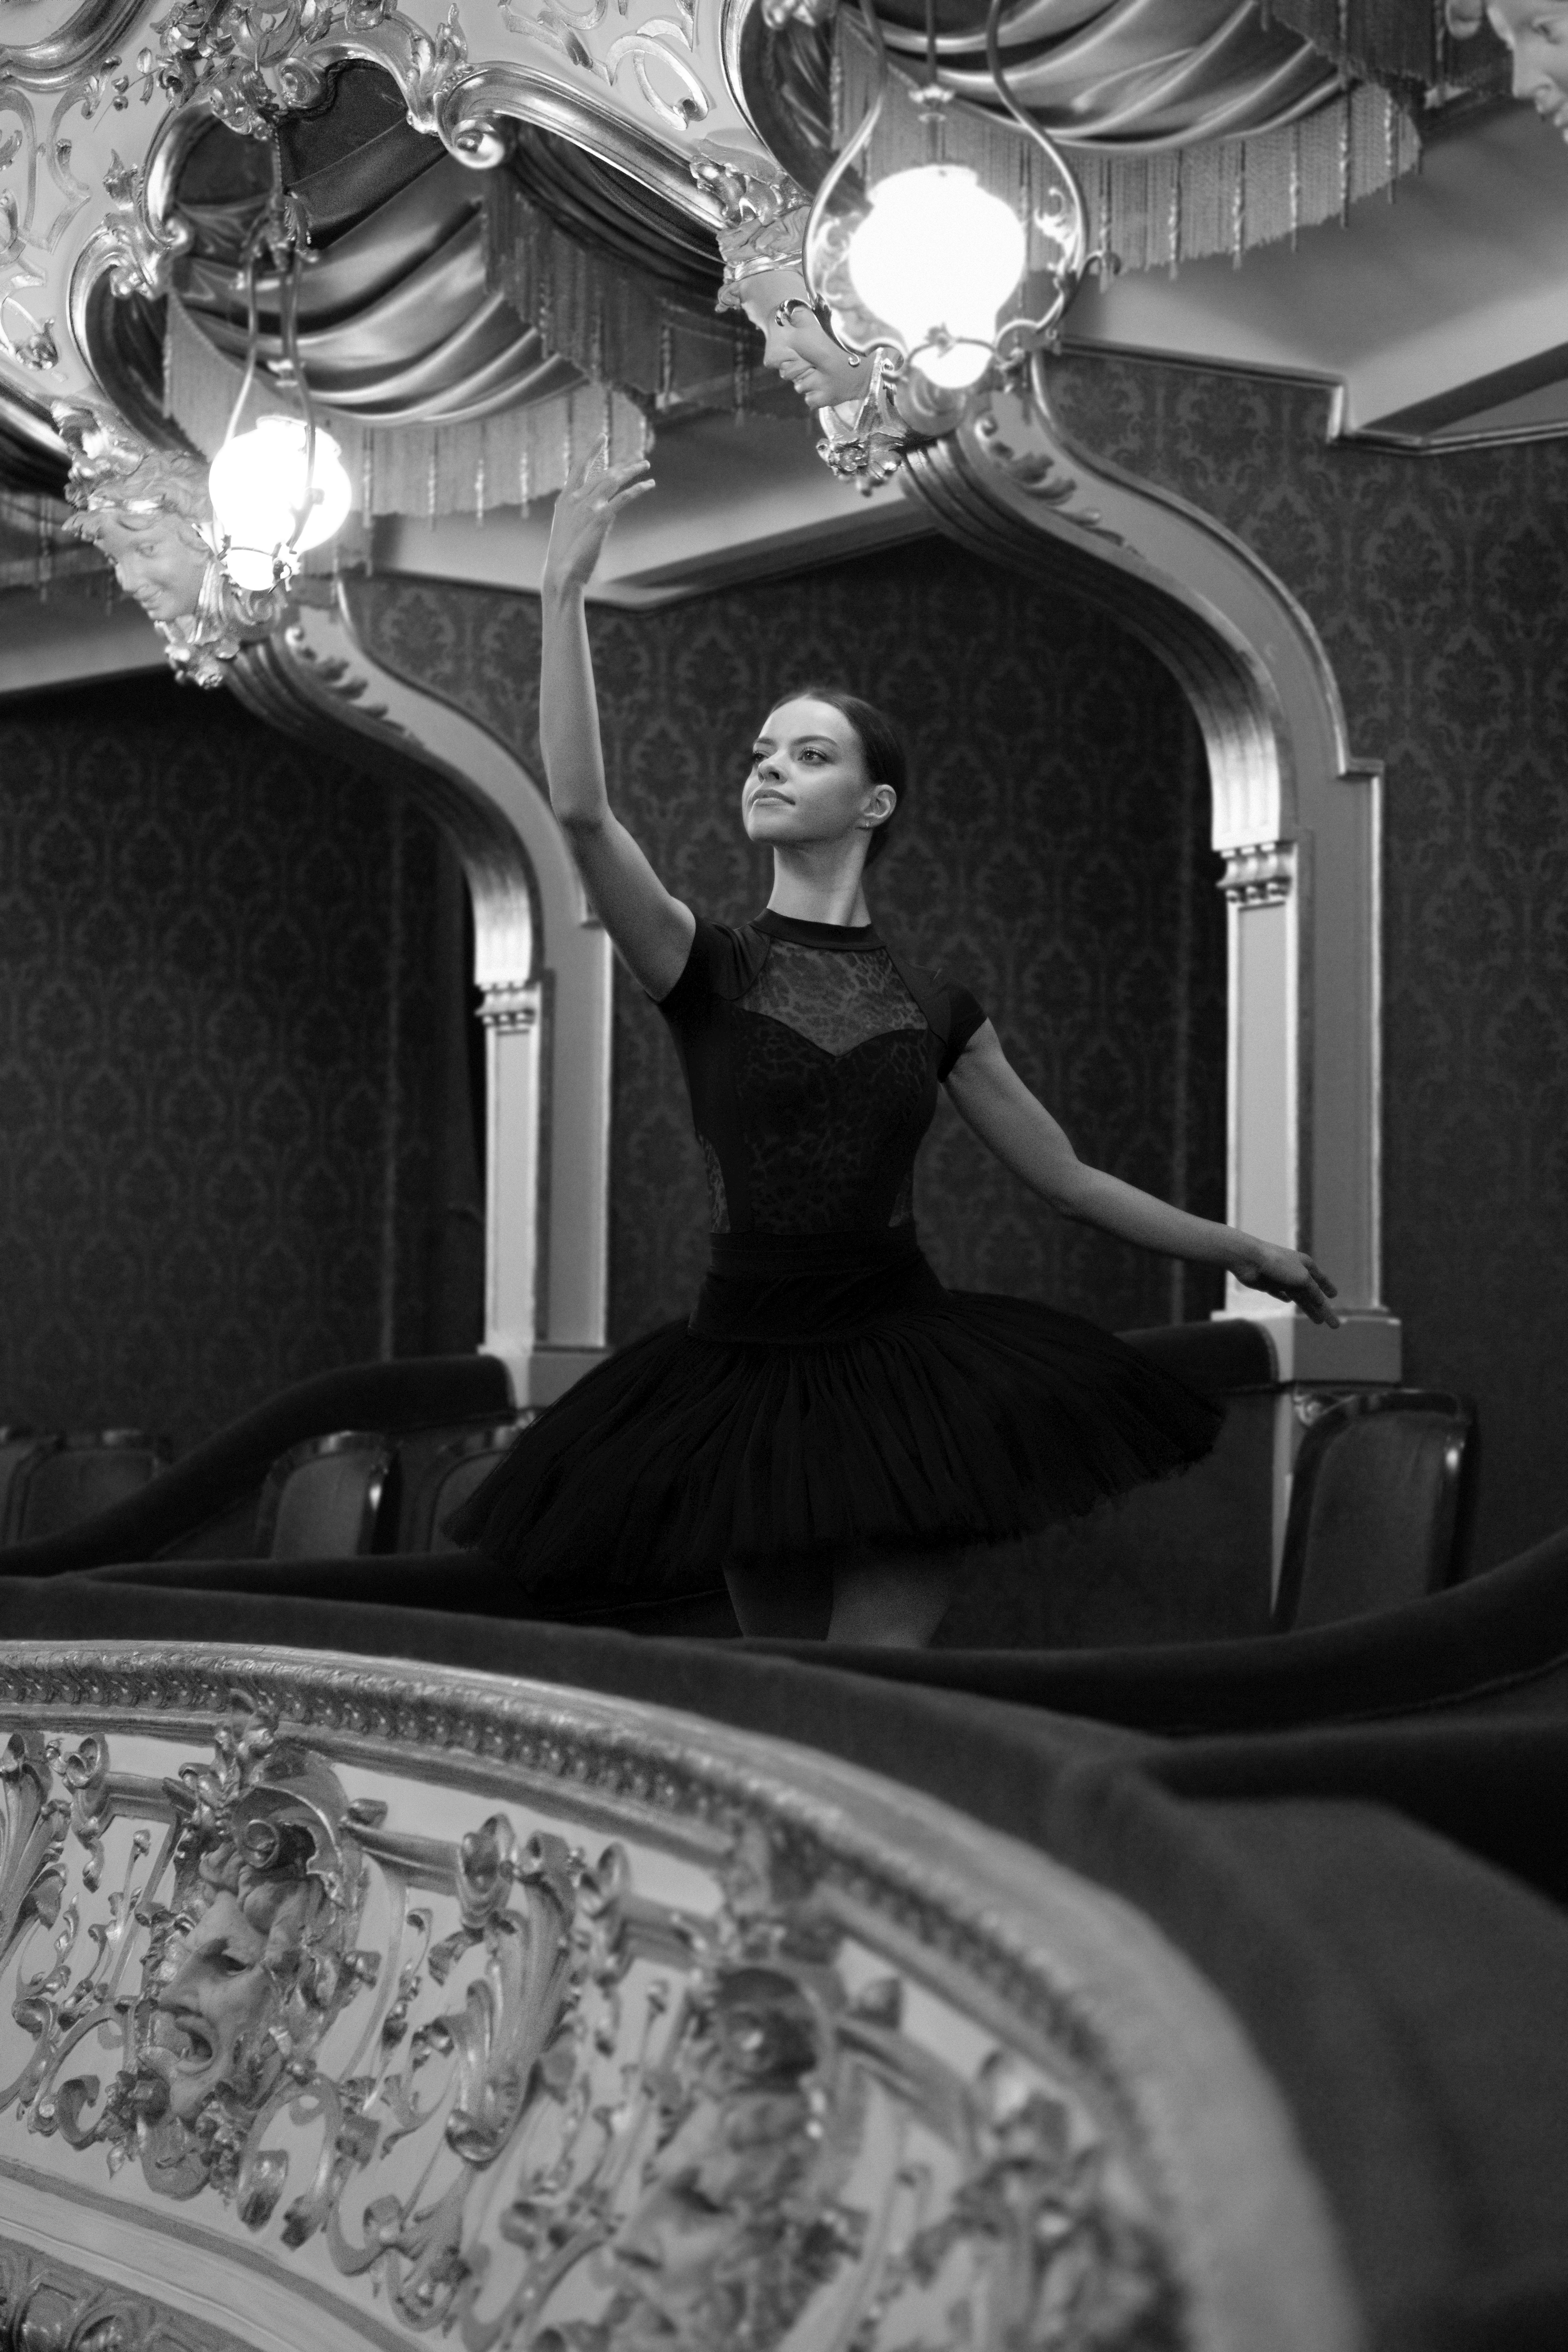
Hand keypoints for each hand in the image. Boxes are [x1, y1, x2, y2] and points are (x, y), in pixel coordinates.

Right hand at [542, 448, 653, 595]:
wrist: (561, 571)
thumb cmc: (564, 553)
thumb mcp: (568, 526)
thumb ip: (581, 511)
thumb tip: (599, 506)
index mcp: (566, 499)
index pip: (579, 467)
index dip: (592, 450)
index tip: (602, 437)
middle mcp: (577, 499)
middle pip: (604, 473)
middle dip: (623, 464)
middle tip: (638, 458)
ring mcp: (588, 508)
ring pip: (614, 481)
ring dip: (632, 471)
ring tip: (645, 465)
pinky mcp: (601, 519)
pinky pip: (623, 498)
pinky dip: (637, 490)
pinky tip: (648, 485)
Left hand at [1230, 1236, 1340, 1327]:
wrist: (1250, 1259)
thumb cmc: (1279, 1265)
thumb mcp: (1302, 1278)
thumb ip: (1313, 1291)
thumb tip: (1320, 1302)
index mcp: (1306, 1265)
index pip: (1321, 1279)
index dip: (1328, 1287)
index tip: (1334, 1296)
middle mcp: (1295, 1271)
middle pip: (1312, 1294)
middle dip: (1323, 1309)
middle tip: (1334, 1324)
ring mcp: (1281, 1278)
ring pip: (1298, 1297)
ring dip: (1308, 1308)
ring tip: (1318, 1322)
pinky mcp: (1268, 1284)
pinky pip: (1279, 1292)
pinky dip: (1283, 1296)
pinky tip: (1288, 1301)